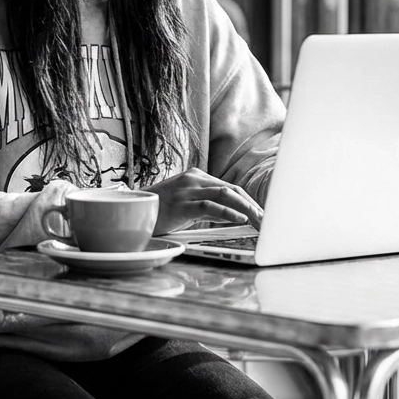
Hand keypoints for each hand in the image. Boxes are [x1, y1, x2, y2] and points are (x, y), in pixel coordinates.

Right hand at [146, 168, 263, 234]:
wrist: (131, 210)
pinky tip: (240, 220)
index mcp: (196, 176)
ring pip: (225, 195)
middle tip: (266, 221)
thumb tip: (232, 214)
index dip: (249, 201)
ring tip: (260, 222)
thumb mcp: (185, 203)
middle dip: (253, 206)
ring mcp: (187, 190)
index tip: (261, 215)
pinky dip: (228, 213)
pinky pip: (210, 207)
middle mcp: (194, 179)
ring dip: (247, 210)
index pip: (230, 187)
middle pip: (232, 190)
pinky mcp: (182, 204)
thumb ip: (206, 205)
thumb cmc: (159, 210)